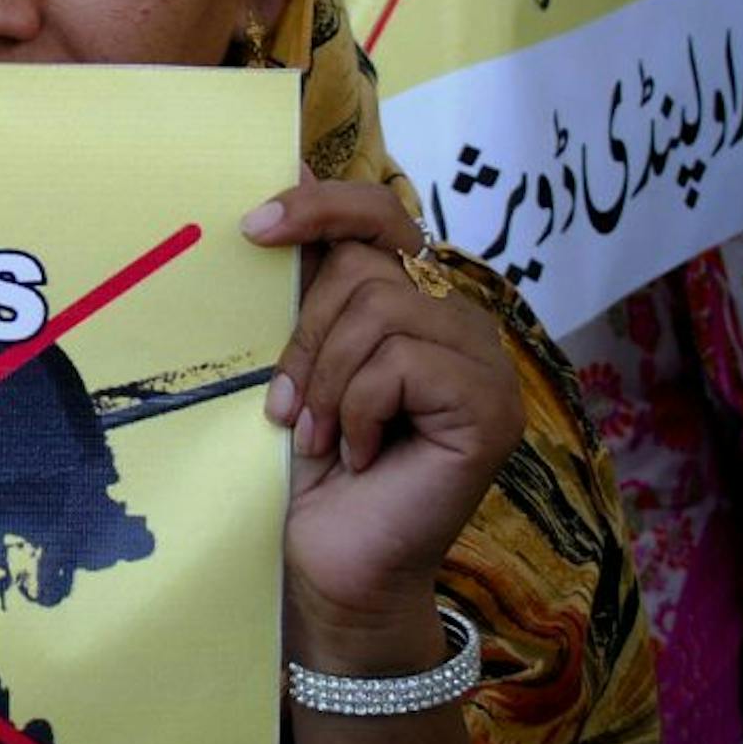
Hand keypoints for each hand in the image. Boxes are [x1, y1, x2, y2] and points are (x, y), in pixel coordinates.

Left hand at [244, 180, 522, 667]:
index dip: (320, 206)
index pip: (382, 215)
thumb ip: (311, 284)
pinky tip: (359, 456)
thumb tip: (290, 179)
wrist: (333, 565)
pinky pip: (400, 364)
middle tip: (288, 406)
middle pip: (366, 266)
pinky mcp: (490, 407)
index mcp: (418, 305)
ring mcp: (486, 367)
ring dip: (328, 380)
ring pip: (380, 311)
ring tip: (322, 436)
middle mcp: (462, 326)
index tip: (252, 228)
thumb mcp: (303, 359)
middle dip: (306, 335)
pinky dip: (357, 410)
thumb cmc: (313, 468)